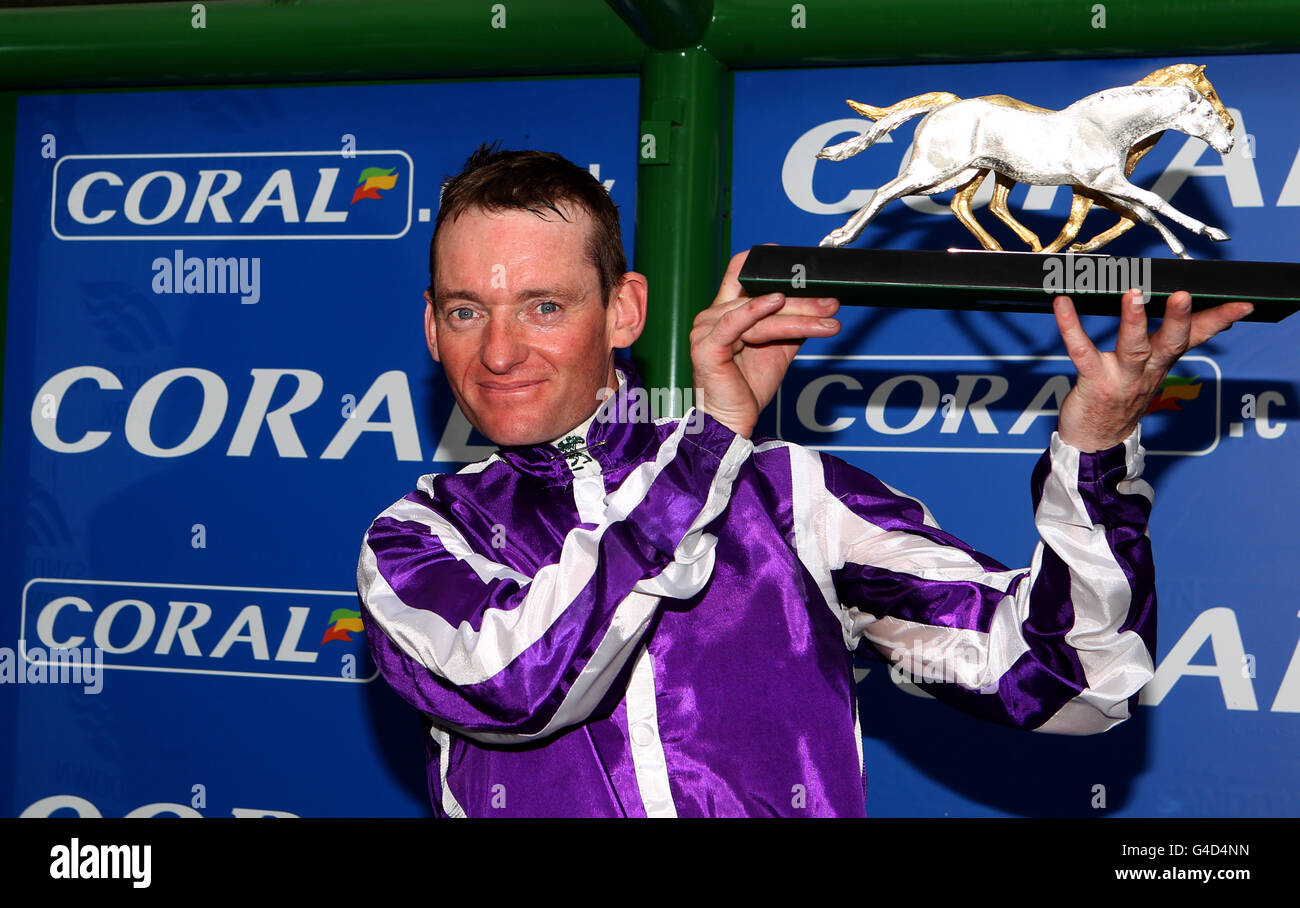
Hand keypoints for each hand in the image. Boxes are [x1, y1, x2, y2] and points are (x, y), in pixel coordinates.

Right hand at [691, 249, 839, 436]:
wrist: (733, 420)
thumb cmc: (748, 386)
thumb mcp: (778, 347)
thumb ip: (791, 324)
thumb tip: (820, 304)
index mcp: (726, 311)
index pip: (740, 273)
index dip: (764, 262)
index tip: (798, 262)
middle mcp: (713, 315)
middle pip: (760, 294)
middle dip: (801, 300)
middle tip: (831, 303)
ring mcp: (707, 329)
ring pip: (758, 312)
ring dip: (796, 315)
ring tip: (824, 320)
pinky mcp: (706, 346)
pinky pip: (734, 323)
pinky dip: (756, 310)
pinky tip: (776, 302)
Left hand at [1053, 289, 1252, 451]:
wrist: (1096, 442)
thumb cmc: (1120, 400)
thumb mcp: (1151, 371)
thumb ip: (1165, 343)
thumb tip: (1183, 311)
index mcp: (1162, 363)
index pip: (1196, 338)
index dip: (1219, 321)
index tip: (1242, 304)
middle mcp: (1147, 370)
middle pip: (1171, 343)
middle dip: (1180, 319)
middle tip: (1184, 295)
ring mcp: (1121, 378)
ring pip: (1133, 348)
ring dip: (1134, 321)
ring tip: (1133, 295)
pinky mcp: (1094, 383)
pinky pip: (1082, 352)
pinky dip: (1071, 327)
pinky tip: (1062, 305)